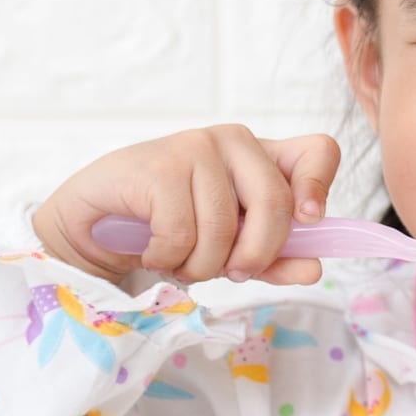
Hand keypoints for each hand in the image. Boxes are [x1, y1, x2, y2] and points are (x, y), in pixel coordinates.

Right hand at [30, 124, 339, 286]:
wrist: (95, 227)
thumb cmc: (171, 232)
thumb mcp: (232, 252)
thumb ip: (275, 260)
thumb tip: (315, 269)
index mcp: (263, 157)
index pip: (318, 150)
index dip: (320, 185)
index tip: (309, 220)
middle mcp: (236, 141)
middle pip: (276, 203)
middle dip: (256, 254)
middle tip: (233, 274)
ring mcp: (196, 147)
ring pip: (224, 227)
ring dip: (201, 266)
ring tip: (180, 262)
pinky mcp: (159, 165)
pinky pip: (181, 233)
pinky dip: (167, 258)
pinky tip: (152, 250)